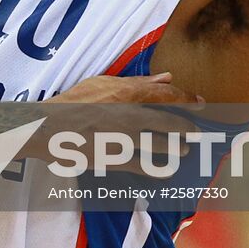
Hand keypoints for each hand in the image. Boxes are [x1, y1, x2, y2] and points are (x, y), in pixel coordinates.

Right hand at [32, 72, 202, 160]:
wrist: (48, 128)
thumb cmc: (72, 102)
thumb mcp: (102, 83)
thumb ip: (137, 81)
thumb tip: (166, 77)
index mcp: (127, 93)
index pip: (168, 95)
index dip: (188, 98)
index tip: (200, 102)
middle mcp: (130, 116)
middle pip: (171, 123)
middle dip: (188, 128)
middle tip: (196, 132)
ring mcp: (125, 140)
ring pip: (163, 146)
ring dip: (178, 149)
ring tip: (183, 151)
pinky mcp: (117, 160)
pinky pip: (147, 167)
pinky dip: (160, 169)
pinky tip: (167, 170)